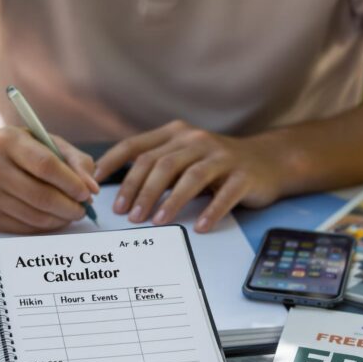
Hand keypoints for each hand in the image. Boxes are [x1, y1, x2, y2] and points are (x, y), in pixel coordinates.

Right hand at [0, 127, 99, 232]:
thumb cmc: (14, 150)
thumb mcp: (42, 141)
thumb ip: (73, 159)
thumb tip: (92, 188)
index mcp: (6, 141)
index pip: (46, 166)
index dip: (72, 183)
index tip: (88, 192)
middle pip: (42, 196)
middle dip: (71, 206)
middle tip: (84, 207)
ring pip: (36, 217)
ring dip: (61, 219)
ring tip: (71, 211)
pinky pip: (25, 228)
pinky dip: (45, 226)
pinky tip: (52, 217)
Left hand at [95, 120, 284, 231]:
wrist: (268, 161)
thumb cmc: (216, 164)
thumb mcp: (184, 157)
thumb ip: (156, 166)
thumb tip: (119, 192)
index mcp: (176, 135)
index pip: (137, 146)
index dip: (113, 163)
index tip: (94, 183)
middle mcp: (197, 141)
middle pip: (161, 163)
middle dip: (140, 190)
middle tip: (128, 214)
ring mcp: (222, 157)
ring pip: (190, 177)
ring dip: (170, 201)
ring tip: (155, 221)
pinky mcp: (243, 176)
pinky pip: (225, 194)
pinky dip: (211, 211)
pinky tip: (200, 226)